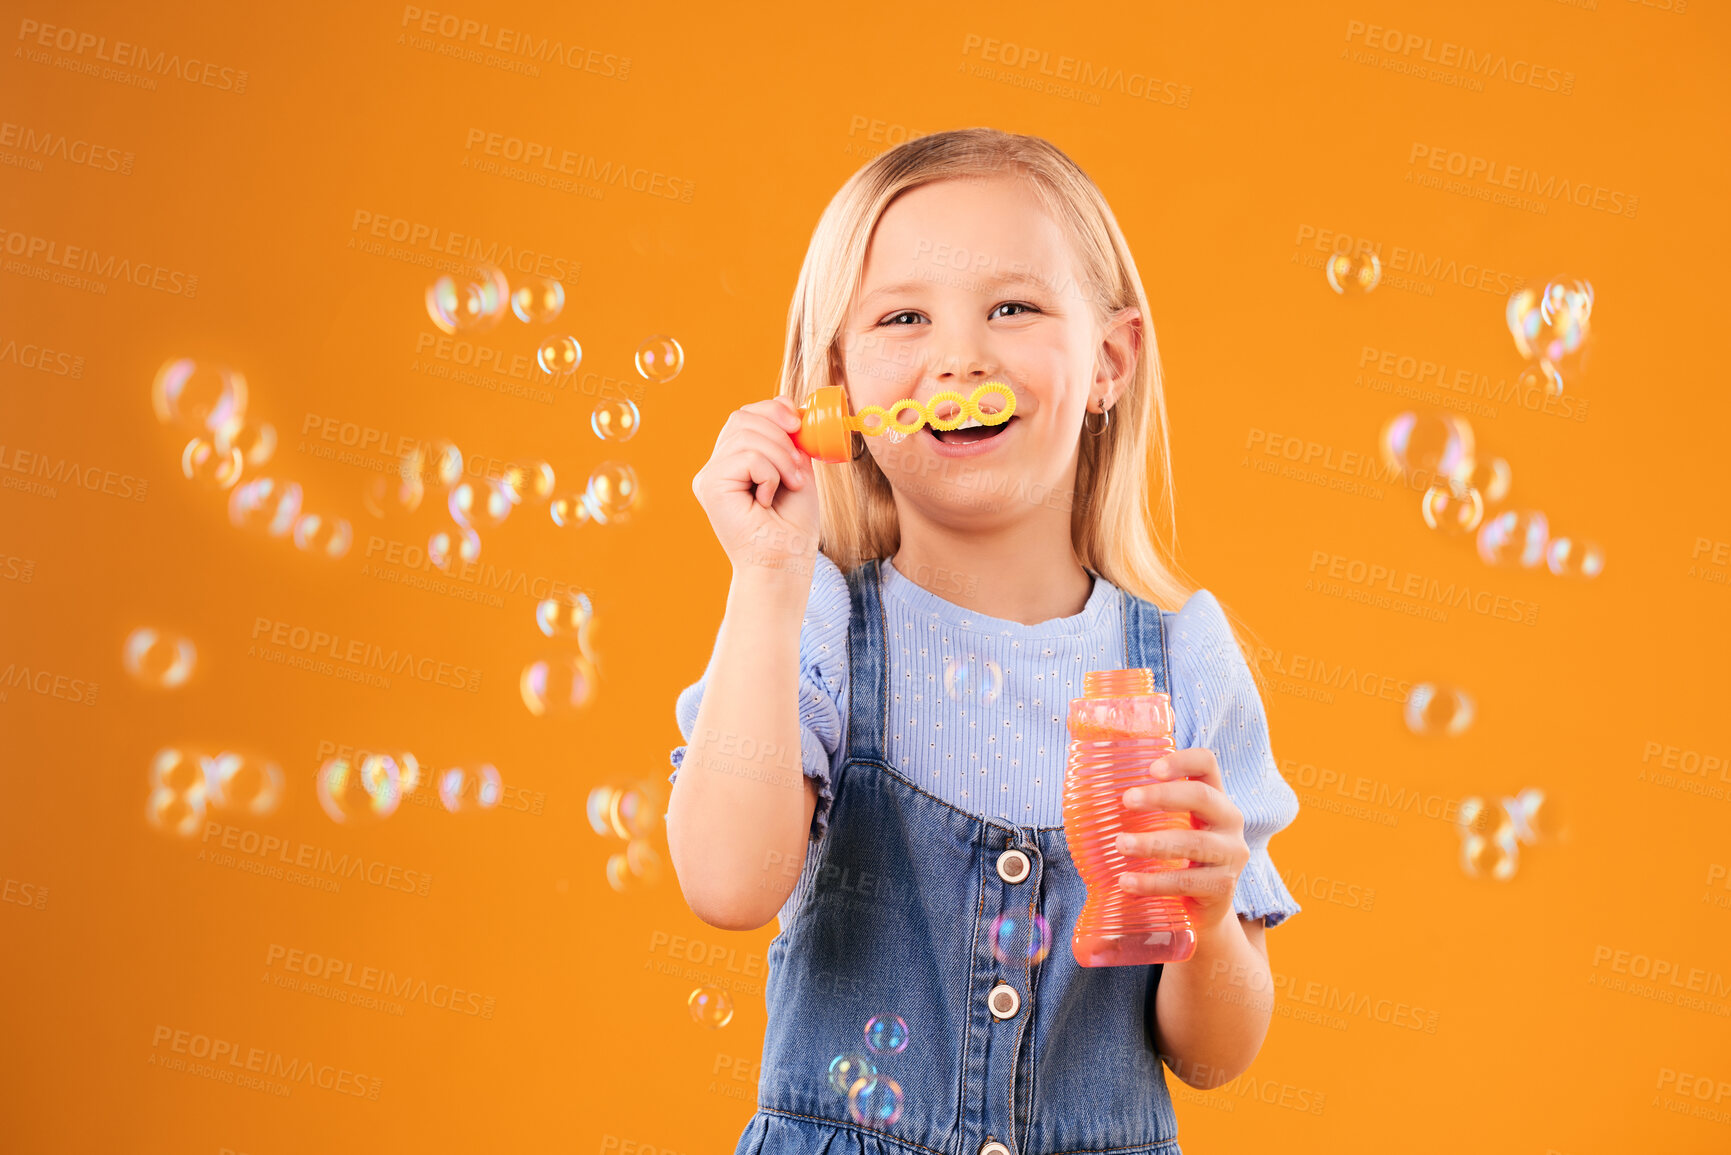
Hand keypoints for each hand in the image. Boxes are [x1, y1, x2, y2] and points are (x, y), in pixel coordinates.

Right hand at [691, 396, 821, 575]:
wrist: (785, 565)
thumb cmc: (792, 527)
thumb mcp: (796, 470)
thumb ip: (788, 439)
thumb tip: (785, 403)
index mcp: (734, 461)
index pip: (746, 416)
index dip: (773, 410)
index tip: (798, 424)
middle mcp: (716, 467)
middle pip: (743, 418)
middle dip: (781, 436)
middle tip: (797, 471)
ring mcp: (709, 476)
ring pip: (747, 435)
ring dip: (780, 458)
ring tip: (788, 486)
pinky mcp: (709, 486)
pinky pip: (746, 456)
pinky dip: (769, 473)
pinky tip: (767, 498)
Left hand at [1116, 747, 1248, 934]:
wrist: (1203, 910)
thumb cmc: (1177, 858)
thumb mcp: (1172, 827)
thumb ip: (1147, 810)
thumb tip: (1086, 793)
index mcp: (1215, 797)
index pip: (1207, 765)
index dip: (1182, 761)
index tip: (1150, 769)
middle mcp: (1229, 821)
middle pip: (1202, 797)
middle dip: (1162, 797)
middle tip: (1126, 800)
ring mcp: (1230, 854)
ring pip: (1194, 842)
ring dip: (1152, 842)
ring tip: (1120, 844)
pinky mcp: (1223, 887)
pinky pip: (1186, 882)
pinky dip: (1153, 882)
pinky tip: (1128, 882)